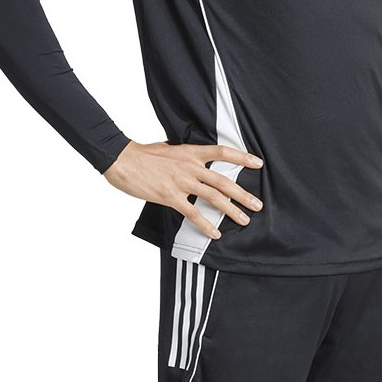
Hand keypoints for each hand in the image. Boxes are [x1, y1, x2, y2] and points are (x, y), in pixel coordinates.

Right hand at [103, 140, 263, 240]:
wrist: (123, 160)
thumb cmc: (143, 154)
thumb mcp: (168, 148)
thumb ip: (184, 155)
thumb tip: (191, 159)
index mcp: (190, 152)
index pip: (222, 152)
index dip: (242, 157)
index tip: (258, 163)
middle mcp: (190, 166)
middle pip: (223, 181)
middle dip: (243, 194)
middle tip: (257, 205)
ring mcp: (181, 182)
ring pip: (213, 197)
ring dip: (231, 210)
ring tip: (243, 220)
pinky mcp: (170, 196)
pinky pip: (192, 213)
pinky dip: (206, 224)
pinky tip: (215, 233)